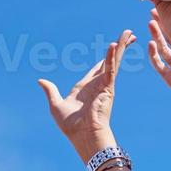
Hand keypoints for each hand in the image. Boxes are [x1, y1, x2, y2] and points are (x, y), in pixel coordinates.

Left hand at [38, 29, 134, 161]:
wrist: (83, 137)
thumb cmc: (72, 126)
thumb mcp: (56, 105)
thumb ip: (51, 91)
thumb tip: (40, 81)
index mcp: (85, 87)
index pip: (98, 67)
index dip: (106, 56)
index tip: (113, 45)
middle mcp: (97, 84)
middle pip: (110, 60)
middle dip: (119, 46)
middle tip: (129, 34)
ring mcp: (103, 85)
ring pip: (113, 60)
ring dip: (121, 46)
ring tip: (129, 33)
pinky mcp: (107, 88)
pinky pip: (110, 69)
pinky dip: (111, 57)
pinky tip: (114, 44)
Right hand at [147, 12, 170, 108]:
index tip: (165, 10)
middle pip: (169, 39)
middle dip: (161, 26)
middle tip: (152, 13)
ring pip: (162, 50)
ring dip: (156, 37)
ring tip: (150, 24)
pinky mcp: (169, 78)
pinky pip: (158, 64)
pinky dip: (153, 54)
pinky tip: (150, 44)